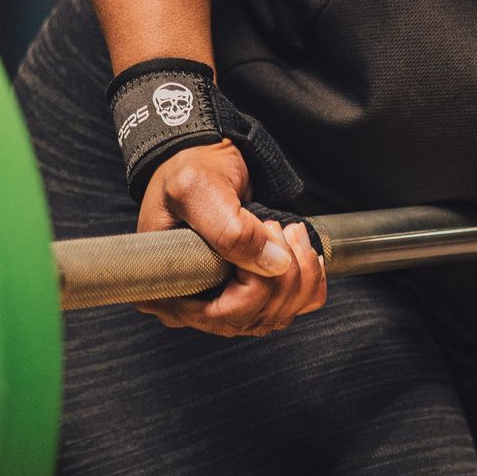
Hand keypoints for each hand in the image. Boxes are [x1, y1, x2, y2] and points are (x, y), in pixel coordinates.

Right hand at [135, 141, 327, 336]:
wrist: (204, 157)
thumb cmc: (186, 171)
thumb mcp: (198, 190)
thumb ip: (231, 230)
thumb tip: (274, 265)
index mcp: (167, 291)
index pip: (221, 316)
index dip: (255, 289)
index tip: (265, 237)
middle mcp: (194, 304)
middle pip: (256, 317)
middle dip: (284, 275)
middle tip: (279, 227)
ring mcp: (225, 300)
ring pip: (279, 314)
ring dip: (300, 274)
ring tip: (290, 232)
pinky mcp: (251, 290)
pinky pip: (292, 306)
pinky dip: (309, 280)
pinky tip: (303, 251)